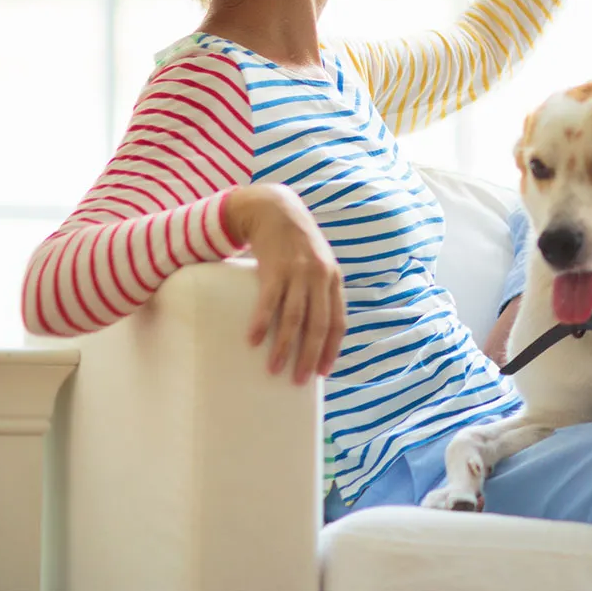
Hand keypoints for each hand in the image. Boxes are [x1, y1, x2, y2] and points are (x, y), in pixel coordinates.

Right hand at [224, 184, 345, 383]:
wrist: (276, 209)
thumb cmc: (297, 243)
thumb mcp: (319, 263)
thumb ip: (320, 290)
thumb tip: (312, 331)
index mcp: (334, 279)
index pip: (338, 322)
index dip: (331, 349)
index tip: (322, 373)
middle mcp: (320, 277)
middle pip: (318, 325)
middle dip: (309, 356)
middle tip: (298, 381)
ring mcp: (298, 272)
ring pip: (293, 317)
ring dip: (284, 347)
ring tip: (273, 369)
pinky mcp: (275, 267)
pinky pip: (268, 301)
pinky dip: (261, 322)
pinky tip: (253, 340)